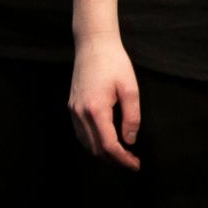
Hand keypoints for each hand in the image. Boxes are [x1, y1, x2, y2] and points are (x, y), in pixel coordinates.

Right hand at [69, 33, 141, 170]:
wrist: (93, 43)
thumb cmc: (114, 63)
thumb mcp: (130, 89)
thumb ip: (132, 118)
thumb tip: (129, 140)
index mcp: (96, 109)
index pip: (109, 145)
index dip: (123, 159)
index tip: (136, 164)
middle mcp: (80, 112)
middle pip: (95, 148)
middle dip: (114, 159)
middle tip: (132, 160)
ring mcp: (73, 109)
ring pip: (86, 142)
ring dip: (103, 152)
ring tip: (121, 152)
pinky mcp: (71, 104)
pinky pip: (80, 132)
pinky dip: (93, 142)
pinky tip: (106, 139)